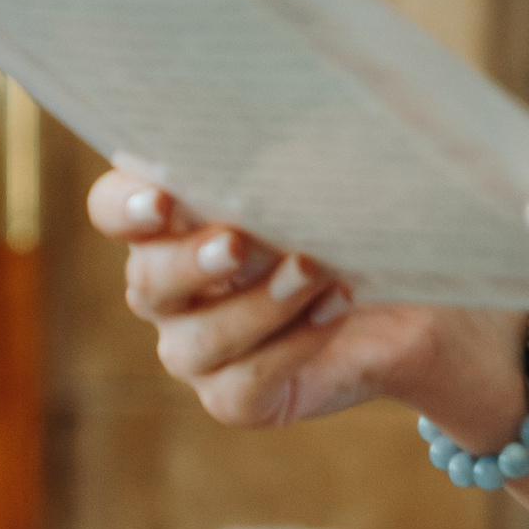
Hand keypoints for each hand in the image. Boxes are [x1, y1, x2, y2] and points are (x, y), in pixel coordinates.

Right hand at [87, 166, 520, 434]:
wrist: (415, 288)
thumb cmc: (354, 210)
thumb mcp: (324, 162)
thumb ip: (282, 147)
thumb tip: (276, 130)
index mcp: (168, 220)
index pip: (113, 210)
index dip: (126, 209)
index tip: (165, 200)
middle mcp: (167, 288)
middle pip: (148, 280)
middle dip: (193, 261)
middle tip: (242, 242)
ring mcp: (194, 349)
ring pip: (195, 342)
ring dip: (257, 307)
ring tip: (316, 271)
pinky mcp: (234, 398)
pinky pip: (239, 386)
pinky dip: (288, 348)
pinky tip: (334, 310)